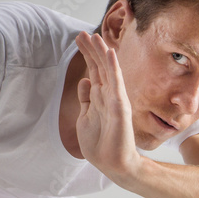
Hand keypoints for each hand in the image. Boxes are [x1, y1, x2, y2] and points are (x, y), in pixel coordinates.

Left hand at [74, 31, 143, 181]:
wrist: (113, 164)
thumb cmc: (100, 144)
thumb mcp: (85, 118)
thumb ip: (86, 99)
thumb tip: (84, 81)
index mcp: (99, 98)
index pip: (93, 70)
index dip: (87, 54)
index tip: (78, 38)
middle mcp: (108, 95)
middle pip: (99, 67)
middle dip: (91, 49)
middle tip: (82, 33)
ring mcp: (115, 99)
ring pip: (108, 70)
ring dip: (101, 52)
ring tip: (95, 36)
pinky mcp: (120, 106)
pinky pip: (116, 83)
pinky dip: (113, 67)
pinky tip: (110, 53)